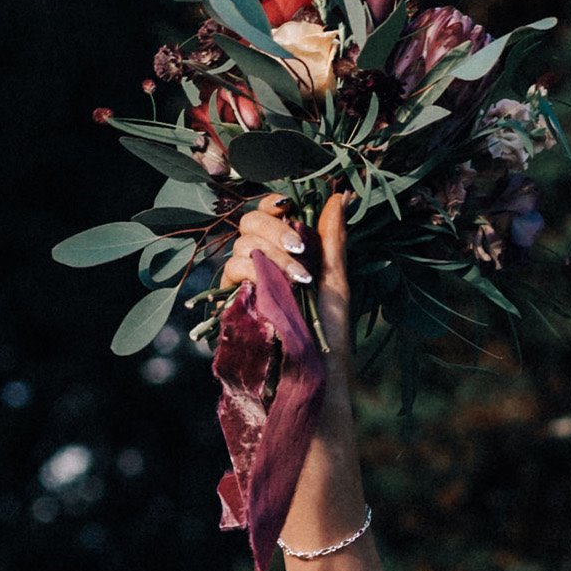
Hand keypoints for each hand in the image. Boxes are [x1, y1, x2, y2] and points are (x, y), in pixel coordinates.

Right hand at [221, 191, 353, 395]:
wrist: (315, 376)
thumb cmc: (330, 336)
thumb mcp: (336, 282)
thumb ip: (332, 238)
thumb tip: (339, 194)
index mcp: (284, 256)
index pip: (266, 216)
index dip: (272, 206)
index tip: (288, 208)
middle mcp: (262, 267)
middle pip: (249, 224)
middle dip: (275, 230)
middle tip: (299, 249)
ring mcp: (245, 286)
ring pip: (242, 245)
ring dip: (274, 255)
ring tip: (300, 280)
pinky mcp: (233, 305)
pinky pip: (232, 271)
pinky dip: (255, 271)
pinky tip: (278, 287)